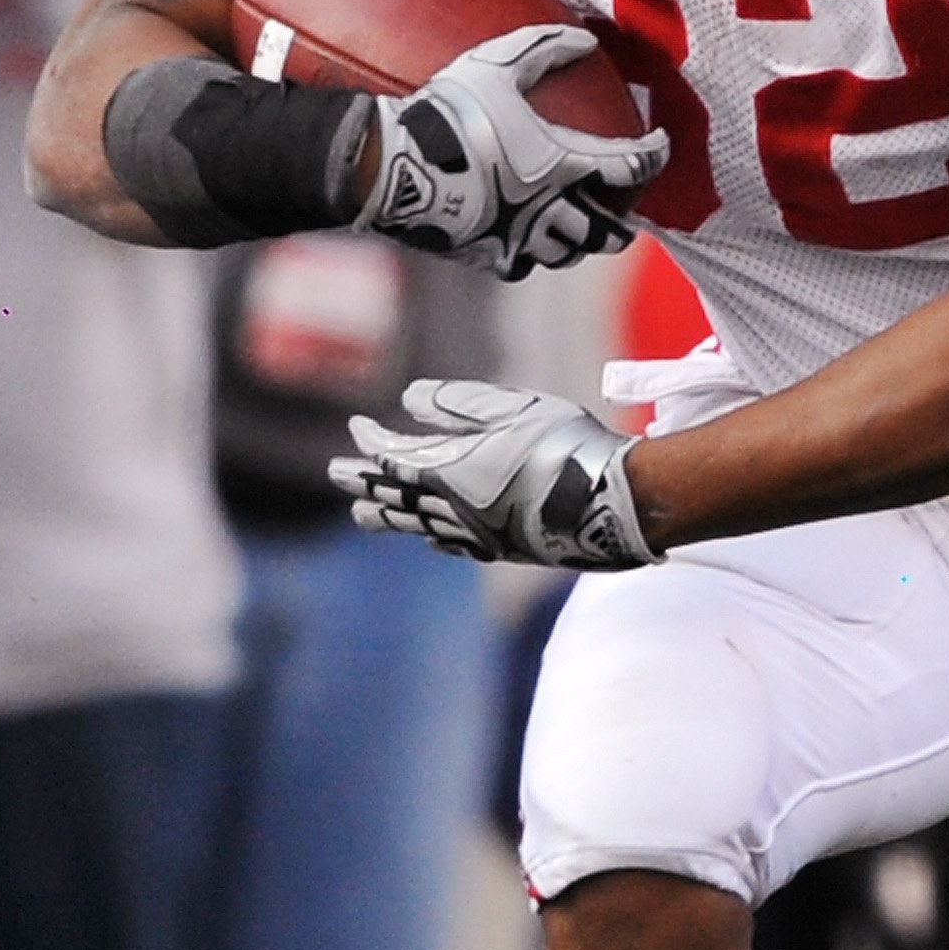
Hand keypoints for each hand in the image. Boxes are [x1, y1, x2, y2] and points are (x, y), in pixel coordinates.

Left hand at [329, 377, 658, 567]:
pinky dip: (431, 537)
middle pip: (395, 495)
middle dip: (364, 482)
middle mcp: (453, 509)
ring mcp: (477, 534)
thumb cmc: (564, 445)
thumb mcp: (510, 408)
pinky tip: (432, 540)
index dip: (371, 440)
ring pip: (418, 525)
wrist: (610, 503)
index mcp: (448, 471)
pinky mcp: (504, 550)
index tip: (355, 426)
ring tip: (364, 515)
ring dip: (388, 515)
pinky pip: (452, 545)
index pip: (392, 456)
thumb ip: (455, 403)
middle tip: (338, 475)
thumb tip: (407, 399)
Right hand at [358, 23, 669, 278]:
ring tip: (577, 229)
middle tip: (623, 212)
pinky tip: (525, 242)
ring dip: (579, 242)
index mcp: (565, 165)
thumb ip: (544, 49)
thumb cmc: (451, 113)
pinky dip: (532, 255)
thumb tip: (587, 41)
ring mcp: (522, 239)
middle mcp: (553, 210)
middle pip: (608, 233)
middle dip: (622, 224)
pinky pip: (523, 265)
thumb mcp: (497, 67)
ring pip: (569, 254)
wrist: (397, 168)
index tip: (659, 144)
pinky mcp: (490, 257)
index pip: (632, 165)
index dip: (655, 155)